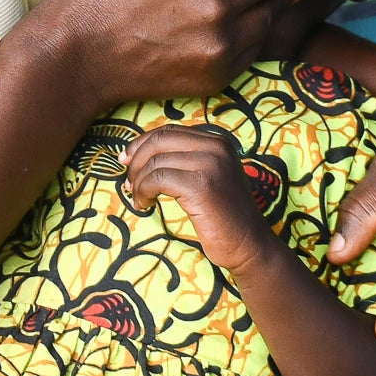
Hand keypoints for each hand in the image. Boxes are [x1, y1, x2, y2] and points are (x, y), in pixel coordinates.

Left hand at [123, 125, 275, 270]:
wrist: (249, 245)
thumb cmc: (223, 216)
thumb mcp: (207, 177)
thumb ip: (184, 161)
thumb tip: (137, 154)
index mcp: (218, 141)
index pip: (169, 131)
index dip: (141, 144)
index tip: (126, 161)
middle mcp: (216, 146)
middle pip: (159, 141)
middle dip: (136, 161)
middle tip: (127, 183)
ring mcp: (210, 164)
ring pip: (155, 162)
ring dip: (137, 182)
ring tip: (137, 199)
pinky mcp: (201, 185)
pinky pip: (157, 179)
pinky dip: (143, 192)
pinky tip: (144, 206)